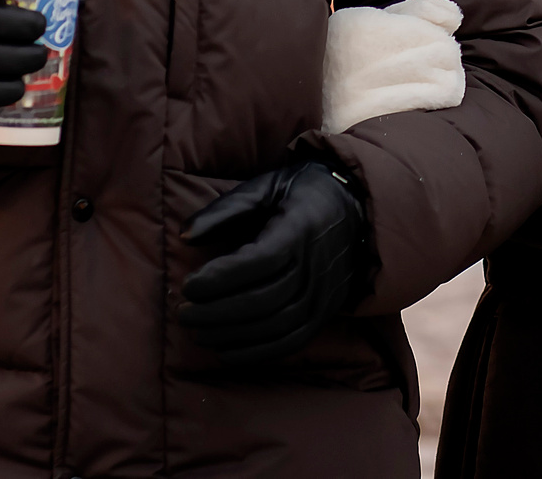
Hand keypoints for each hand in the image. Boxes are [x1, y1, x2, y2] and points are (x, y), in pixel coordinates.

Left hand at [179, 161, 366, 365]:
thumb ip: (224, 210)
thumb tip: (184, 235)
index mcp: (300, 228)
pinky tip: (226, 352)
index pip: (259, 262)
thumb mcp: (264, 187)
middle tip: (183, 314)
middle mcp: (315, 266)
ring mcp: (323, 294)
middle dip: (217, 312)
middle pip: (263, 300)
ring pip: (275, 326)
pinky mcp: (325, 313)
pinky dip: (257, 353)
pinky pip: (291, 342)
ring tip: (198, 333)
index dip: (221, 278)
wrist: (357, 209)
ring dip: (232, 335)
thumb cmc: (301, 193)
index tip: (188, 287)